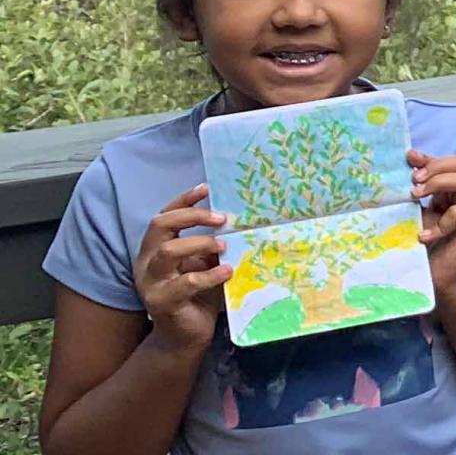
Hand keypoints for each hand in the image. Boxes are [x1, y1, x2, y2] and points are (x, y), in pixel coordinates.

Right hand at [132, 185, 230, 352]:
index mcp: (155, 249)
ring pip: (167, 251)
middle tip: (222, 218)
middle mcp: (147, 262)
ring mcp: (151, 282)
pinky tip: (227, 271)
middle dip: (191, 216)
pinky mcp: (162, 302)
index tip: (206, 188)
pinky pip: (184, 283)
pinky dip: (209, 275)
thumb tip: (238, 224)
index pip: (163, 216)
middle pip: (160, 226)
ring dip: (198, 243)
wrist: (186, 337)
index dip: (183, 200)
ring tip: (223, 245)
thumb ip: (212, 247)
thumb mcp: (205, 266)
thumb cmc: (198, 297)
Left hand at [410, 151, 455, 295]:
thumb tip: (409, 164)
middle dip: (437, 167)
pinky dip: (439, 222)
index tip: (410, 158)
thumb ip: (420, 191)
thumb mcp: (421, 213)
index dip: (434, 158)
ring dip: (440, 184)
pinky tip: (424, 237)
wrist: (440, 280)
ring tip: (417, 196)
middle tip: (414, 181)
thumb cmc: (428, 248)